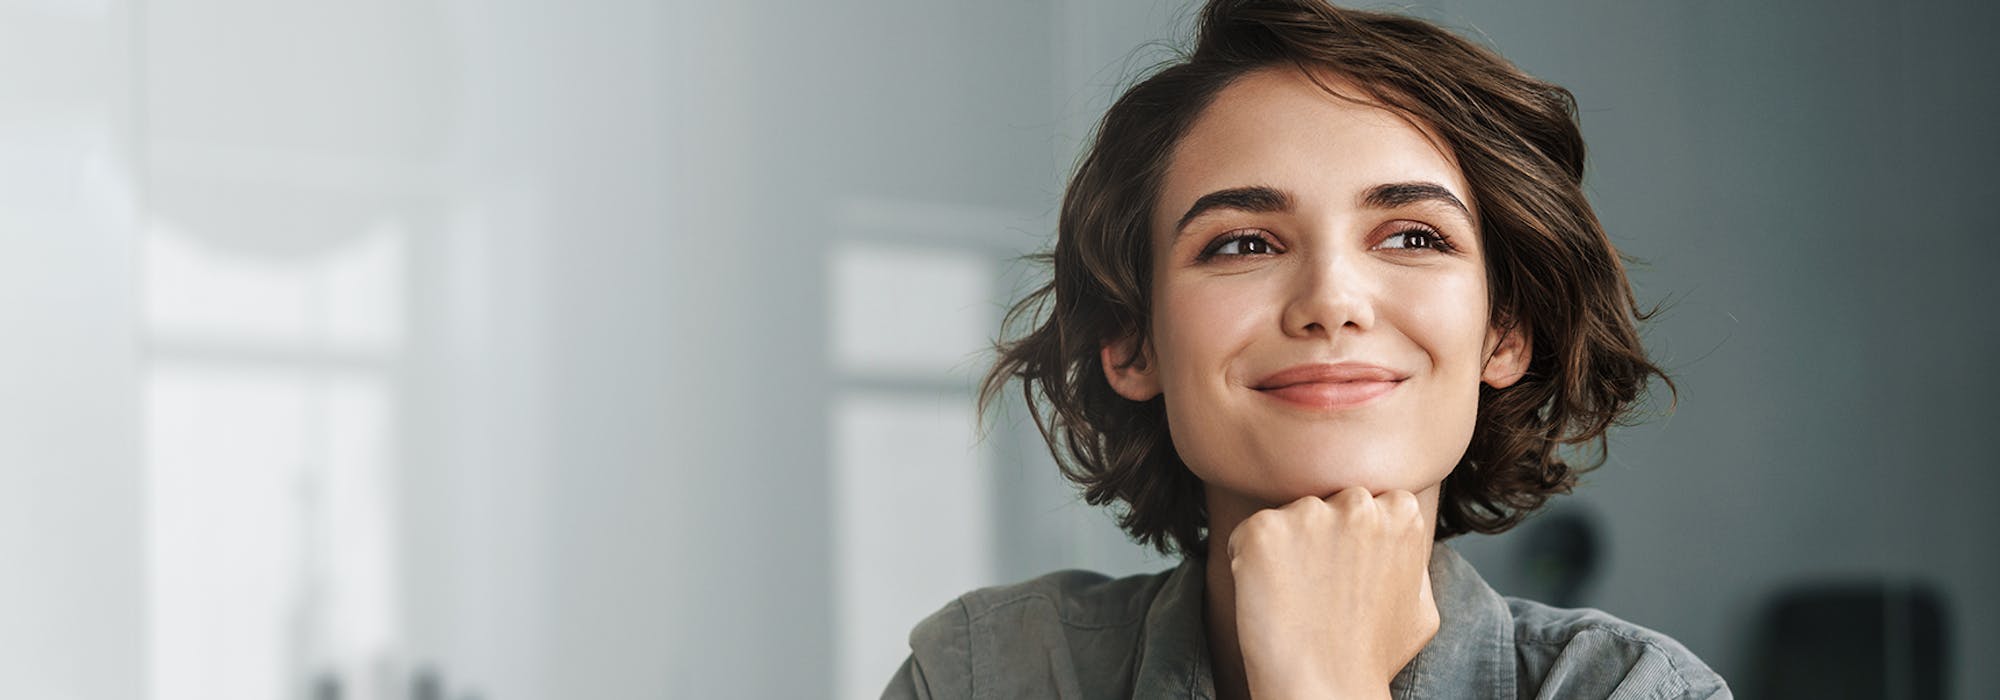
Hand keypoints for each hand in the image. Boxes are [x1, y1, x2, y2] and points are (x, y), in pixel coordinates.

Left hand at [1226, 487, 1439, 698]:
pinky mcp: (1263, 531)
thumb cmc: (1371, 657)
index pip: (1366, 502)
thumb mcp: (1421, 608)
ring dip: (1284, 549)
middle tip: (1317, 587)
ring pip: (1287, 518)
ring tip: (1294, 598)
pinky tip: (1268, 597)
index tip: (1345, 573)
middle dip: (1318, 536)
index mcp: (1401, 512)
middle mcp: (1358, 504)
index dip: (1350, 539)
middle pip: (1325, 503)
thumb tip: (1400, 538)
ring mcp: (1309, 514)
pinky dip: (1249, 562)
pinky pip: (1248, 535)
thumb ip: (1413, 561)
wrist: (1325, 688)